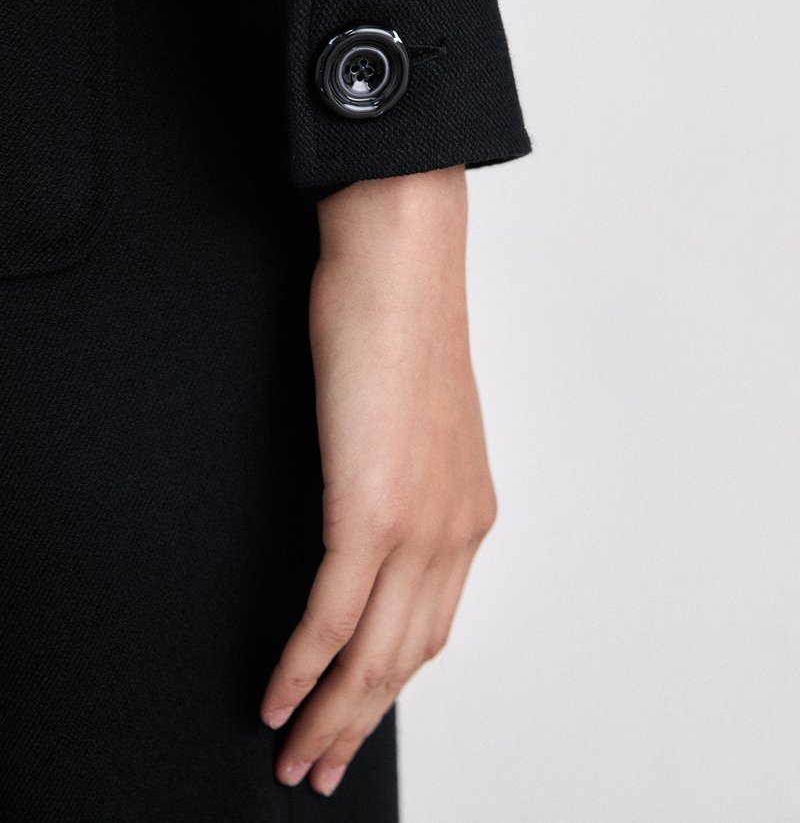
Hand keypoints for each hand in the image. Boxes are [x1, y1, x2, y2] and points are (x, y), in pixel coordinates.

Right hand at [259, 165, 497, 796]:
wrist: (402, 262)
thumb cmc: (398, 325)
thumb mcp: (411, 418)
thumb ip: (398, 474)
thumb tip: (363, 506)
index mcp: (469, 512)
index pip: (433, 625)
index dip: (391, 682)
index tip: (357, 712)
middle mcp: (455, 529)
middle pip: (407, 657)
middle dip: (360, 721)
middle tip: (321, 767)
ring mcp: (417, 523)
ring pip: (373, 653)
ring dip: (330, 714)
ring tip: (294, 758)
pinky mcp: (370, 508)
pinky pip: (333, 616)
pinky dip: (301, 668)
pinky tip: (275, 698)